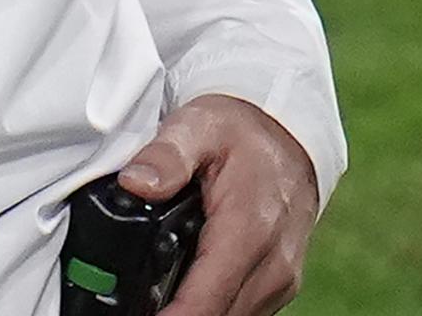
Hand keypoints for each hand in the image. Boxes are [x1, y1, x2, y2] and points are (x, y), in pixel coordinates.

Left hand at [121, 92, 320, 315]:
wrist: (290, 138)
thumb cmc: (242, 133)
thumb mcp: (199, 126)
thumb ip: (167, 155)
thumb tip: (135, 183)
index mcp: (250, 229)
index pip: (202, 305)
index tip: (132, 313)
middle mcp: (272, 264)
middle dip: (170, 314)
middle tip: (131, 300)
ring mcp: (280, 280)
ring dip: (191, 313)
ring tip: (155, 295)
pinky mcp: (280, 287)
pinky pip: (240, 313)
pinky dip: (210, 307)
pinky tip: (186, 289)